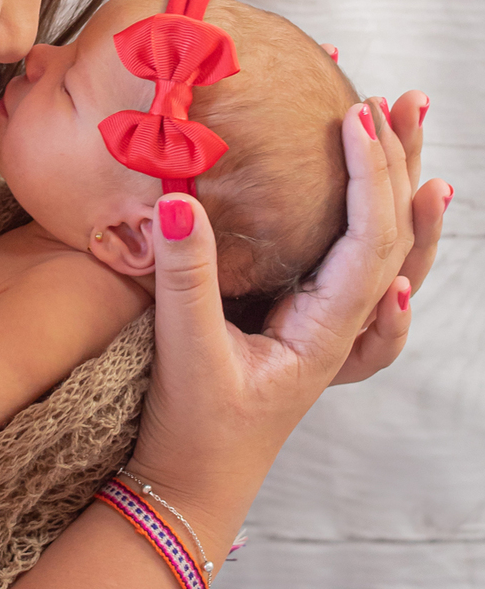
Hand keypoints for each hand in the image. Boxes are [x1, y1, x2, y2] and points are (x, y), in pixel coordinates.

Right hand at [129, 94, 447, 555]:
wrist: (188, 487)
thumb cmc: (191, 429)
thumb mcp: (184, 350)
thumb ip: (185, 277)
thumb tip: (179, 199)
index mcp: (324, 332)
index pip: (367, 240)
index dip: (367, 175)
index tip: (353, 117)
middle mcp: (341, 328)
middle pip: (394, 235)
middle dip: (399, 163)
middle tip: (398, 101)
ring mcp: (330, 328)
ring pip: (390, 251)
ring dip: (403, 189)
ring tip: (408, 132)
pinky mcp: (306, 326)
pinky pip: (365, 272)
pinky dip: (388, 234)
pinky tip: (398, 213)